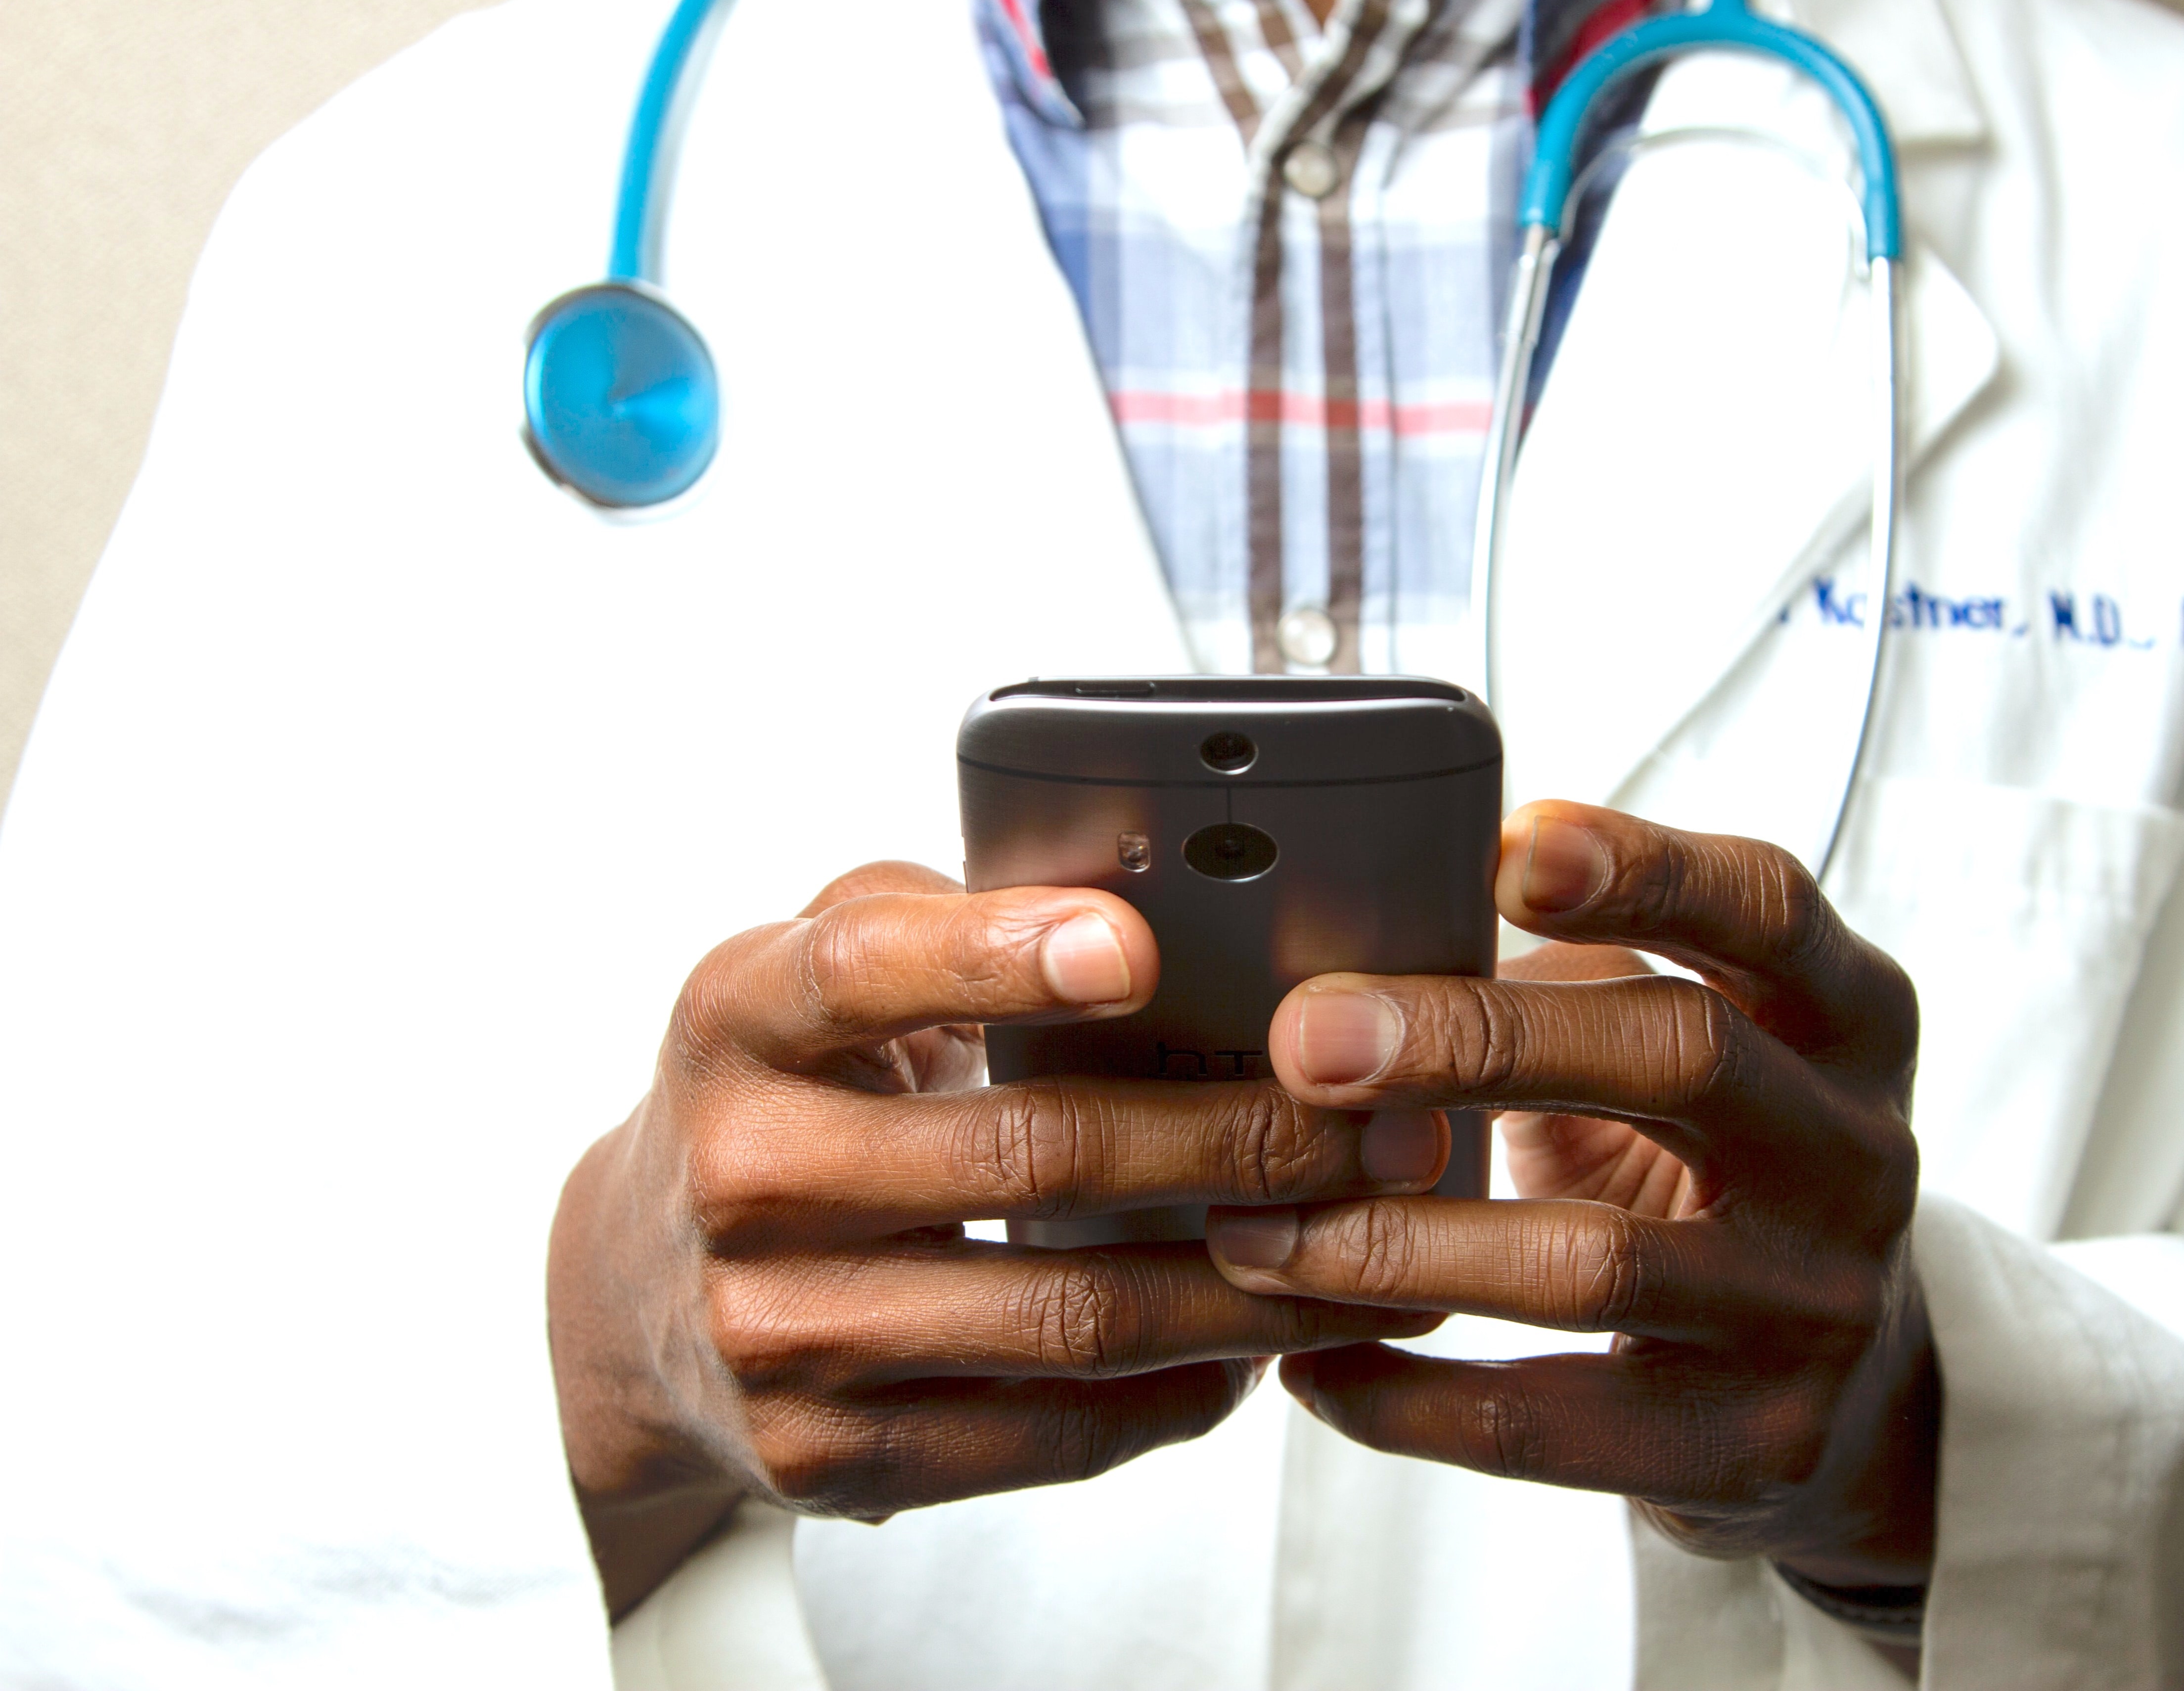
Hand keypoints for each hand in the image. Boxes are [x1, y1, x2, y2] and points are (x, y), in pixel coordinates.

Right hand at [548, 863, 1444, 1615]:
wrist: (630, 1294)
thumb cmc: (778, 1094)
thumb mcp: (807, 973)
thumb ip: (942, 919)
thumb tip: (1145, 897)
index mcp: (738, 1020)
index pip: (864, 970)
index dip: (1000, 954)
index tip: (1137, 944)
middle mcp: (744, 1177)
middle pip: (1027, 1157)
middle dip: (1237, 1139)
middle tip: (1382, 1124)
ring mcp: (781, 1333)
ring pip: (1067, 1317)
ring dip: (1251, 1285)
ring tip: (1375, 1246)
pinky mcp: (826, 1456)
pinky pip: (1045, 1433)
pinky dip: (1176, 1392)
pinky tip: (1261, 1346)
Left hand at [1202, 803, 1934, 1588]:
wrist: (1845, 1388)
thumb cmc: (1708, 1162)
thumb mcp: (1684, 1044)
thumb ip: (1570, 977)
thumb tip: (1354, 934)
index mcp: (1846, 1016)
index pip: (1767, 907)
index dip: (1644, 868)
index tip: (1503, 847)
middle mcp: (1857, 1153)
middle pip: (1682, 1055)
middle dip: (1477, 1038)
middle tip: (1307, 1040)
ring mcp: (1817, 1307)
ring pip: (1594, 1261)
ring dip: (1396, 1241)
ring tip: (1255, 1227)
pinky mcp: (1755, 1445)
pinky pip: (1549, 1425)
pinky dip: (1407, 1397)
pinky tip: (1308, 1364)